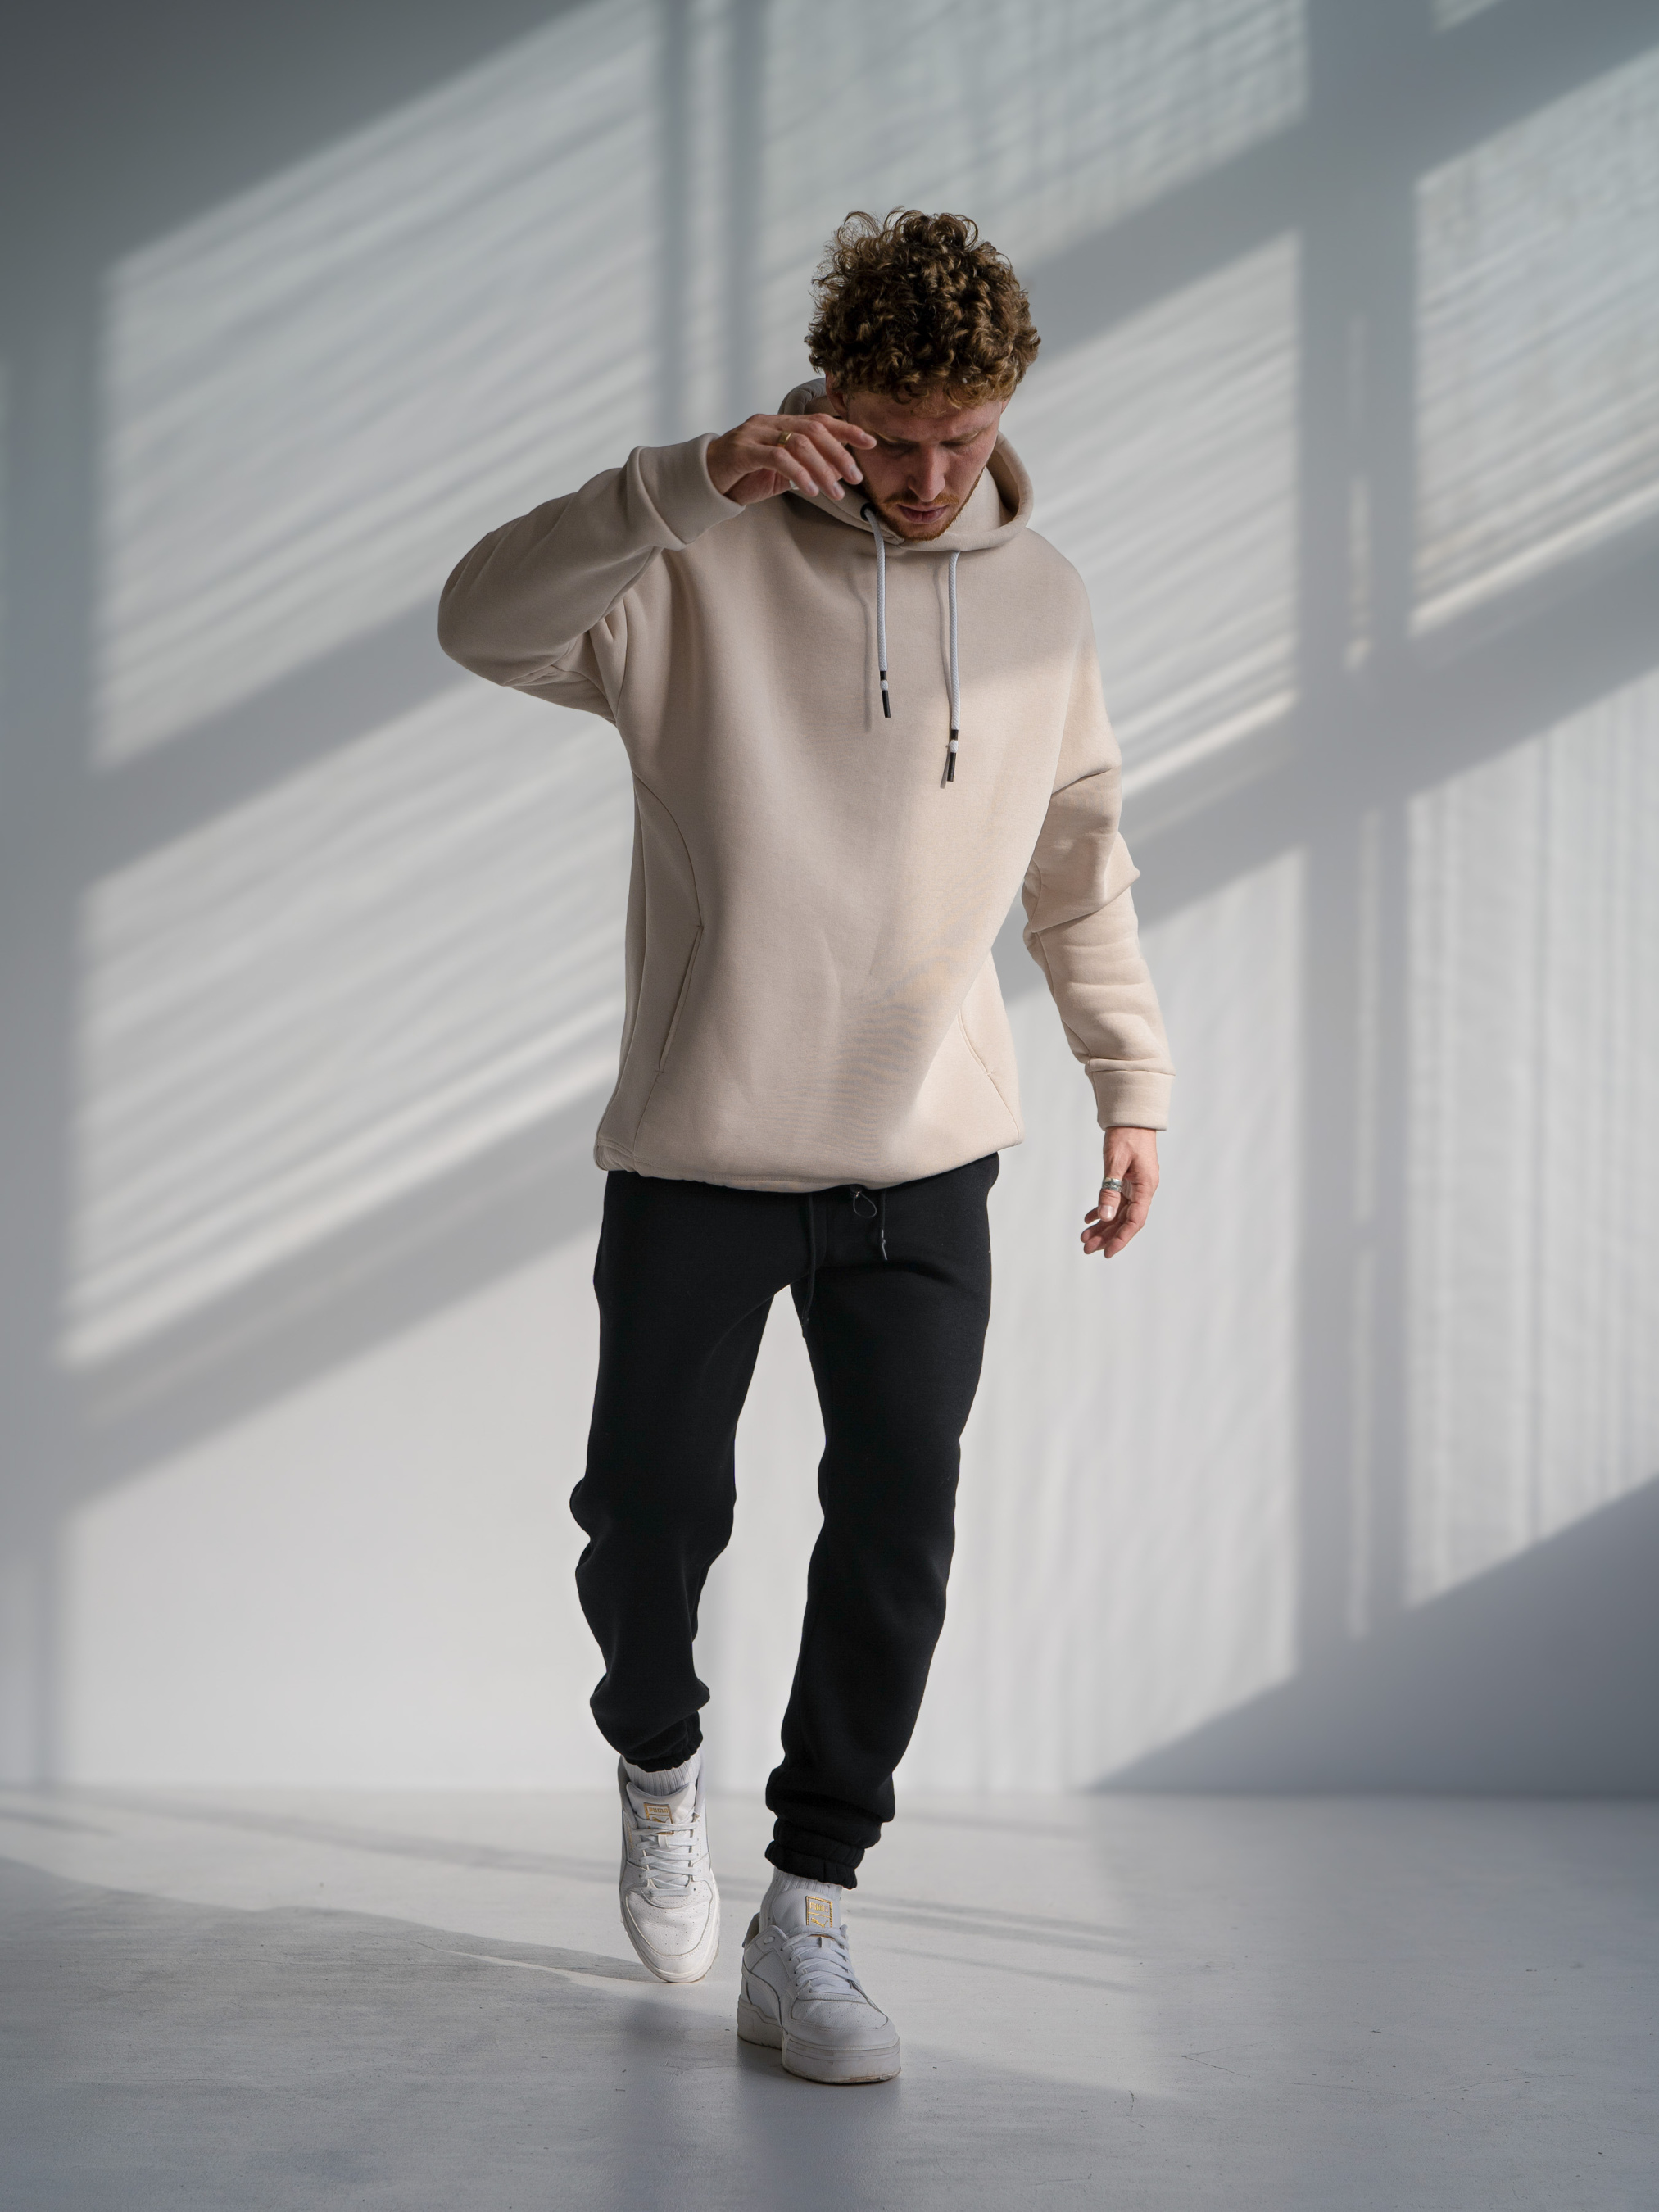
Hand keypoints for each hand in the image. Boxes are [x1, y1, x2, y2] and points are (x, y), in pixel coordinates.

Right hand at [706, 411, 875, 507]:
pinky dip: (799, 474)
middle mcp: (769, 422)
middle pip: (814, 429)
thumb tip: (835, 473)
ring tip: (835, 492)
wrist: (702, 481)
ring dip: (822, 469)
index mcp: (780, 423)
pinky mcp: (742, 450)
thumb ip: (803, 468)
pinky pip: (778, 458)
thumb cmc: (741, 477)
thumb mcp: (778, 473)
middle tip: (855, 477)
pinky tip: (810, 490)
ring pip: (799, 443)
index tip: (870, 443)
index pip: (819, 420)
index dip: (846, 430)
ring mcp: (754, 433)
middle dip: (839, 453)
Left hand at [1081, 1128, 1159, 1258]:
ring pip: (1119, 1213)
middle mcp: (1143, 1189)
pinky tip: (1088, 1219)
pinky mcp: (1127, 1180)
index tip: (1107, 1253)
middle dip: (1107, 1236)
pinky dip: (1101, 1210)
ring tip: (1085, 1238)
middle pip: (1125, 1220)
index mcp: (1146, 1187)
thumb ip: (1110, 1190)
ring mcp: (1135, 1185)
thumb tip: (1106, 1216)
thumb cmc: (1126, 1135)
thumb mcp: (1116, 1163)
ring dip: (1103, 1226)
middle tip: (1087, 1249)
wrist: (1131, 1116)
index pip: (1135, 1221)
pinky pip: (1115, 1201)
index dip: (1121, 1238)